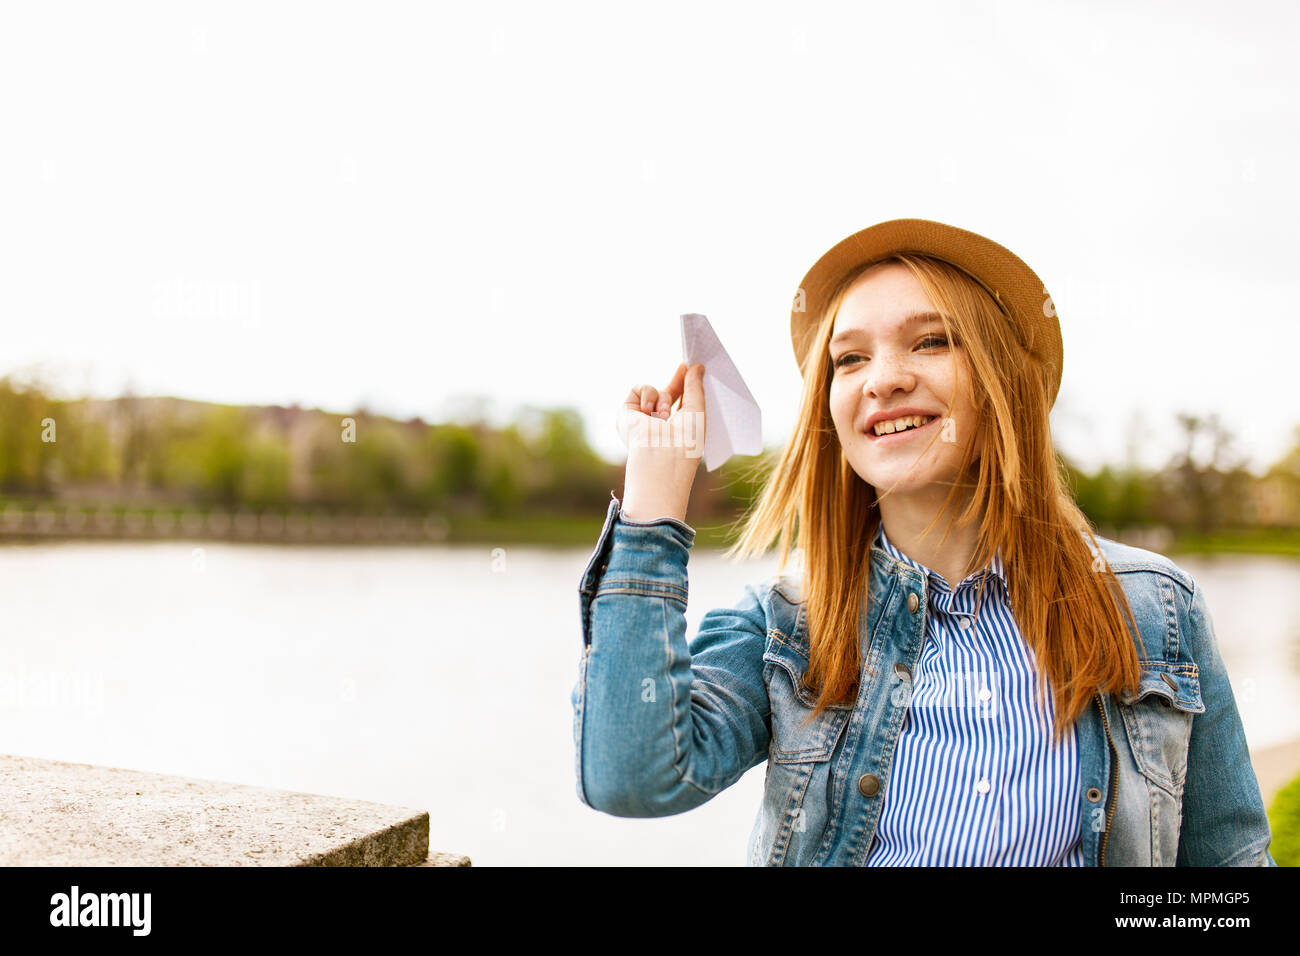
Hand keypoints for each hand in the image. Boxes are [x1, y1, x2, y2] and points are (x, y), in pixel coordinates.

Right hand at [617, 362, 706, 522]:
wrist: (661, 457)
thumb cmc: (684, 441)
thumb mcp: (696, 409)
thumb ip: (695, 386)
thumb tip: (696, 366)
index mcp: (674, 429)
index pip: (678, 403)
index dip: (684, 385)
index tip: (690, 368)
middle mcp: (656, 425)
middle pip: (665, 394)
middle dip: (675, 381)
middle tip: (684, 367)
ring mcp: (640, 419)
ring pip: (654, 391)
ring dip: (664, 398)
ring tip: (664, 417)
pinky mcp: (626, 413)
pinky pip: (639, 388)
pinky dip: (647, 395)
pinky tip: (648, 412)